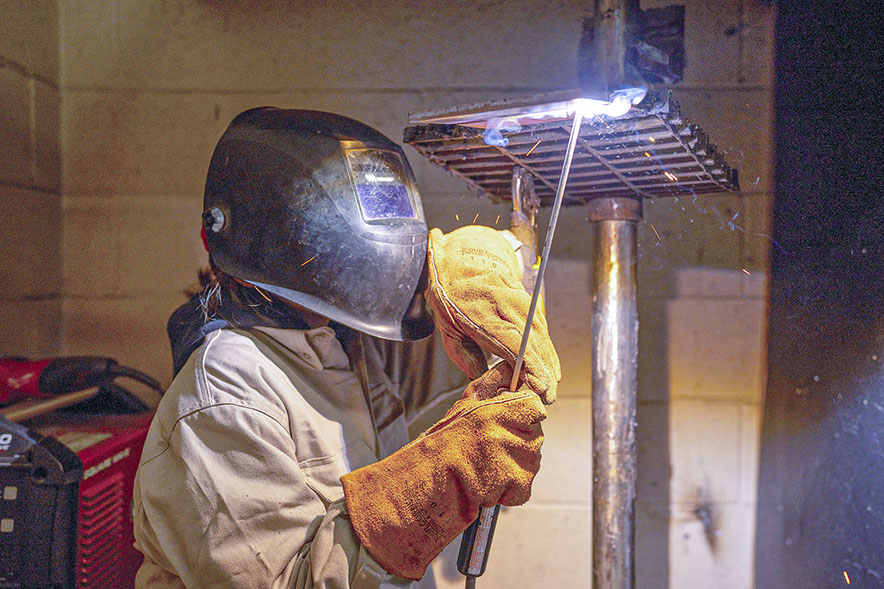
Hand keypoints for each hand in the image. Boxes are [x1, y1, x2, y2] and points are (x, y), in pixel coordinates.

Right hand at [341, 363, 545, 579]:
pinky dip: (511, 489)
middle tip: (493, 448)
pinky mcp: (517, 486)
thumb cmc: (443, 442)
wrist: (430, 480)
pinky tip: (490, 483)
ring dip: (515, 465)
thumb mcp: (465, 405)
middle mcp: (509, 434)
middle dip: (519, 440)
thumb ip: (492, 385)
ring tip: (488, 466)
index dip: (526, 411)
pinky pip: (524, 486)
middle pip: (535, 434)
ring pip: (532, 460)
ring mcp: (516, 462)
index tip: (515, 418)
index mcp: (498, 411)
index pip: (535, 405)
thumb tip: (508, 368)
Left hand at [425, 225, 559, 403]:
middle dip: (543, 372)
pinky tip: (549, 367)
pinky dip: (546, 350)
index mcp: (482, 312)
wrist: (465, 256)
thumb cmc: (451, 292)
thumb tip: (481, 381)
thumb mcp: (446, 325)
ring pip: (541, 336)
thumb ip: (463, 355)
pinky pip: (542, 329)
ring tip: (550, 388)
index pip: (513, 342)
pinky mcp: (528, 302)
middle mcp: (506, 305)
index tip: (538, 385)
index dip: (529, 366)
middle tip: (548, 398)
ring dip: (548, 363)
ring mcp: (520, 301)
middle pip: (532, 342)